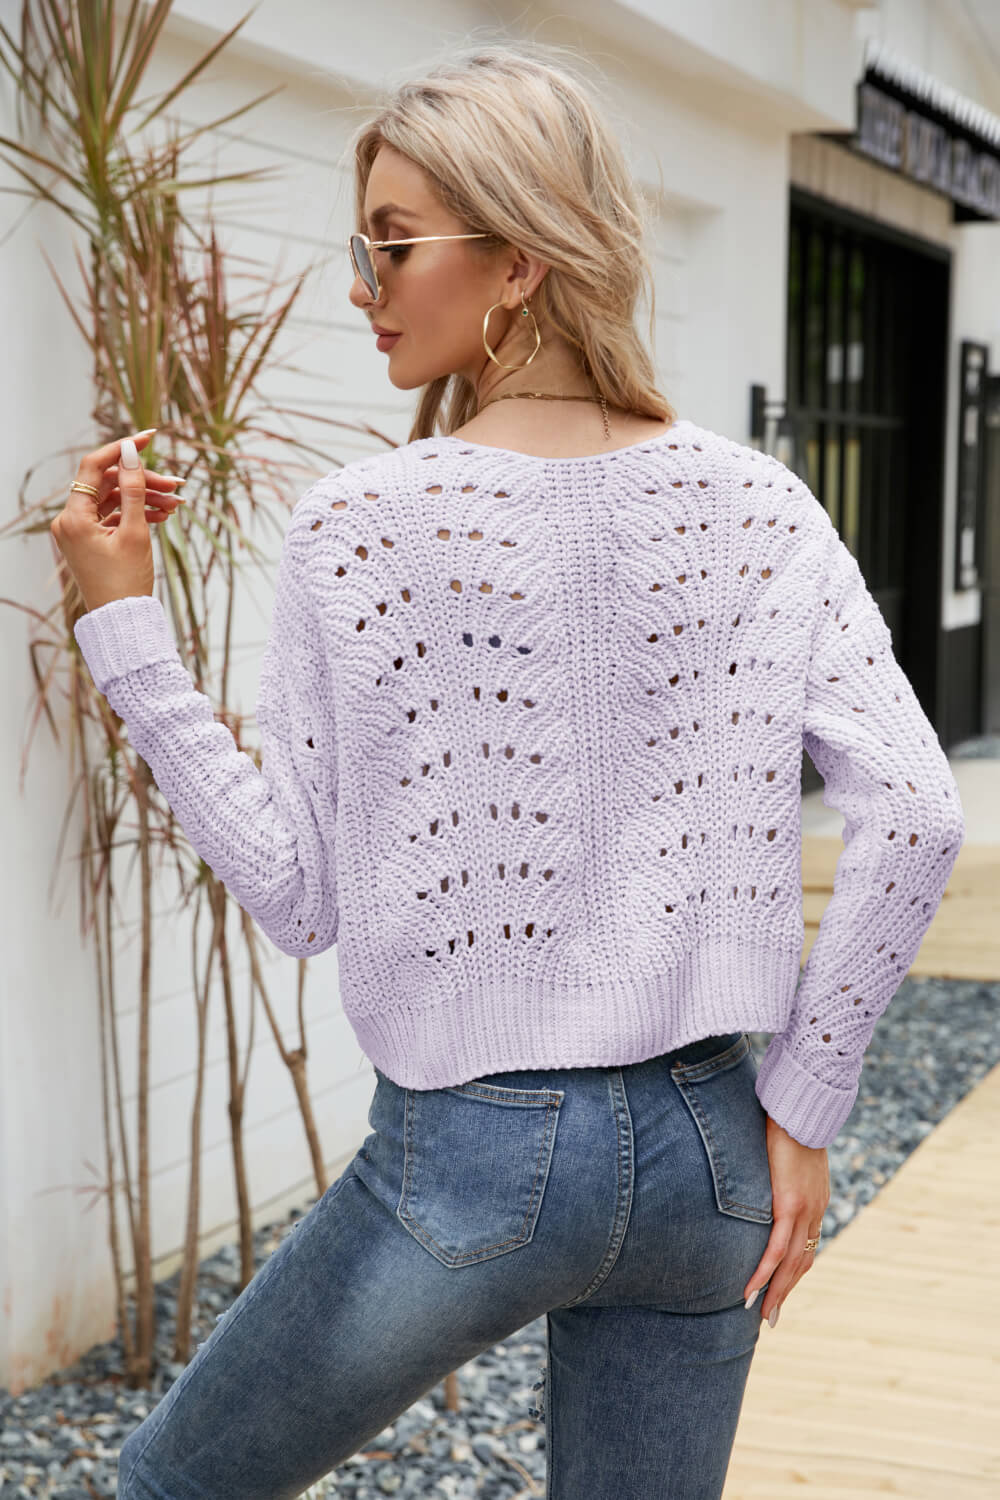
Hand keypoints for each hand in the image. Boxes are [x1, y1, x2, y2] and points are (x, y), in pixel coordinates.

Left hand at [50, 429, 186, 613]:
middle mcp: (70, 520)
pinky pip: (114, 517)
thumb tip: (130, 451)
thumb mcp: (134, 531)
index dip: (122, 449)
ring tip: (176, 506)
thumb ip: (133, 488)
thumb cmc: (126, 582)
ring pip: (114, 500)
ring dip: (145, 498)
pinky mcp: (91, 540)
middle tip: (176, 486)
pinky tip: (162, 516)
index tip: (149, 437)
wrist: (122, 621)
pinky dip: (136, 514)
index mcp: (73, 517)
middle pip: (109, 484)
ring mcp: (80, 531)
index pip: (95, 467)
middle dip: (143, 482)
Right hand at [743, 1112, 829, 1326]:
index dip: (794, 1269)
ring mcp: (804, 1210)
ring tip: (761, 1314)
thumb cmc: (791, 1119)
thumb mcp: (788, 1147)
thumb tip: (765, 1160)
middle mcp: (814, 1211)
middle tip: (771, 1316)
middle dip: (786, 1291)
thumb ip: (780, 1163)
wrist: (801, 1107)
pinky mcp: (789, 1205)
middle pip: (802, 1262)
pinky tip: (751, 1290)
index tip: (781, 1286)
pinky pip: (776, 1249)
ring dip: (776, 1292)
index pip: (806, 1244)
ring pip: (791, 1264)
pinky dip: (764, 1273)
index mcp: (816, 1200)